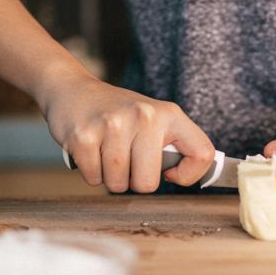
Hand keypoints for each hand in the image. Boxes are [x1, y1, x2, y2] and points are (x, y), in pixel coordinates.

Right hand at [39, 74, 215, 192]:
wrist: (73, 90)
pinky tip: (91, 150)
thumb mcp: (156, 119)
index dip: (190, 175)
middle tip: (127, 160)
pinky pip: (93, 179)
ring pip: (118, 184)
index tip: (171, 173)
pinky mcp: (84, 136)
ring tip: (107, 151)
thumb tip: (187, 178)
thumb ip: (176, 145)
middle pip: (147, 184)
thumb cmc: (120, 115)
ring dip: (110, 177)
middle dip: (134, 181)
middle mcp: (145, 116)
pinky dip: (91, 172)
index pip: (202, 154)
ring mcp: (113, 125)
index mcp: (170, 114)